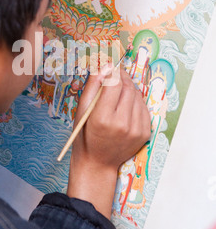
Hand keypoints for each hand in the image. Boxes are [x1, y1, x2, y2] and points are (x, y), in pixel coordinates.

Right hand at [67, 66, 150, 217]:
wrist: (97, 163)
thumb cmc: (85, 135)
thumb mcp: (81, 109)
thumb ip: (92, 85)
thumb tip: (105, 65)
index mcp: (103, 118)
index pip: (114, 84)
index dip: (113, 72)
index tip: (110, 67)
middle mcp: (122, 124)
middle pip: (128, 88)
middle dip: (122, 78)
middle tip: (115, 75)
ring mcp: (136, 130)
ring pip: (137, 96)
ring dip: (129, 89)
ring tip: (118, 92)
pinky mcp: (145, 133)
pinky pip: (143, 108)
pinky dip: (135, 102)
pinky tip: (125, 105)